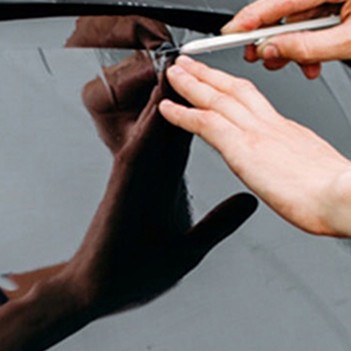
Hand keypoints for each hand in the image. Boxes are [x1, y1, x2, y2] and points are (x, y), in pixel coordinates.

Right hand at [58, 47, 257, 315]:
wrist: (101, 292)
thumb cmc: (137, 272)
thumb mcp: (191, 245)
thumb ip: (220, 221)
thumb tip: (249, 202)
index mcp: (165, 183)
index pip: (193, 137)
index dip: (208, 109)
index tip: (222, 84)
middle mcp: (149, 174)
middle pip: (172, 124)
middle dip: (186, 92)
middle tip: (196, 59)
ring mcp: (134, 179)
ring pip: (154, 129)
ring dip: (166, 99)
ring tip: (178, 68)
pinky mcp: (122, 190)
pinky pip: (137, 153)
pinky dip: (149, 129)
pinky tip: (160, 110)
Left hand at [157, 55, 350, 236]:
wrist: (346, 196)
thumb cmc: (341, 196)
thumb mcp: (326, 177)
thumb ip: (310, 174)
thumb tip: (310, 186)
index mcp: (292, 134)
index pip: (256, 105)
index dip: (235, 91)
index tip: (223, 85)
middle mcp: (273, 126)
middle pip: (236, 90)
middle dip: (211, 75)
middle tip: (191, 63)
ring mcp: (257, 133)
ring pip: (217, 98)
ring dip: (192, 84)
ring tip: (173, 73)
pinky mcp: (243, 146)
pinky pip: (205, 122)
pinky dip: (184, 113)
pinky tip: (167, 108)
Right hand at [226, 0, 350, 77]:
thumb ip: (308, 48)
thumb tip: (273, 49)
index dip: (254, 17)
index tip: (232, 32)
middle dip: (272, 30)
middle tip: (261, 56)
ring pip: (300, 2)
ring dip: (294, 33)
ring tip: (293, 61)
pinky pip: (315, 1)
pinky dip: (310, 26)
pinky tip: (312, 50)